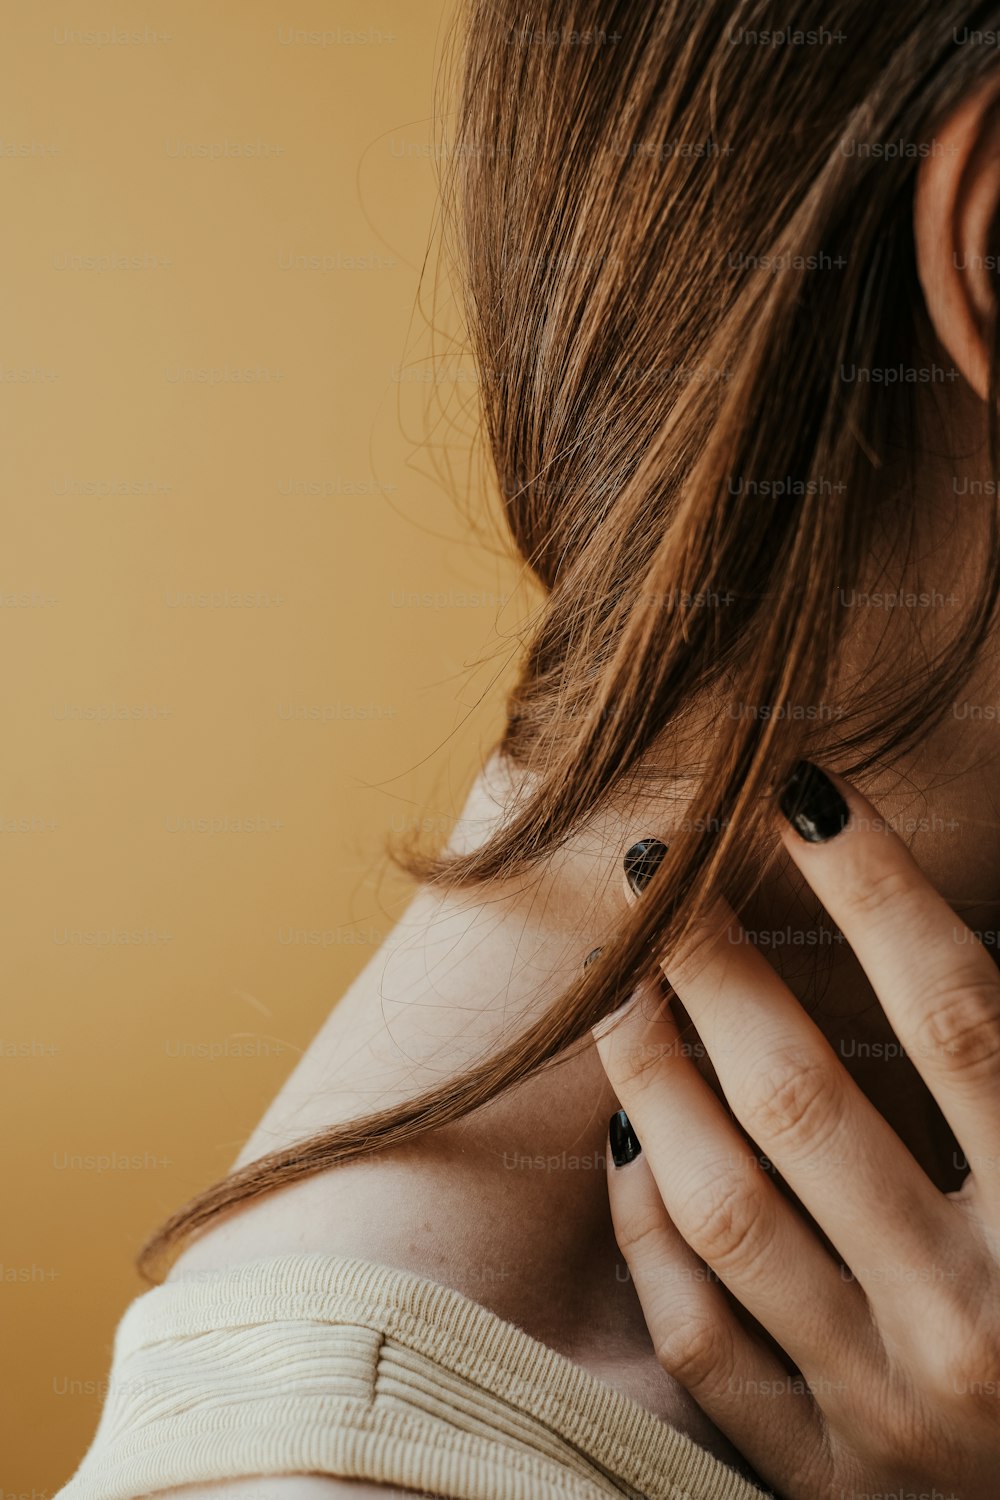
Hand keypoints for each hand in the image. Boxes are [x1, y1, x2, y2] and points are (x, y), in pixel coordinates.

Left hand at [592, 761, 999, 1499]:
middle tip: (652, 868)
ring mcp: (891, 1413)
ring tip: (617, 981)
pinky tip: (628, 1140)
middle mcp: (976, 1324)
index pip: (957, 1020)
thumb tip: (945, 930)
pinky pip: (700, 1339)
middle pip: (803, 1102)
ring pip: (725, 1213)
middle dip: (716, 963)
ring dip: (653, 1074)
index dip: (880, 890)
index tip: (805, 796)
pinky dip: (648, 1230)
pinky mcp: (829, 1480)